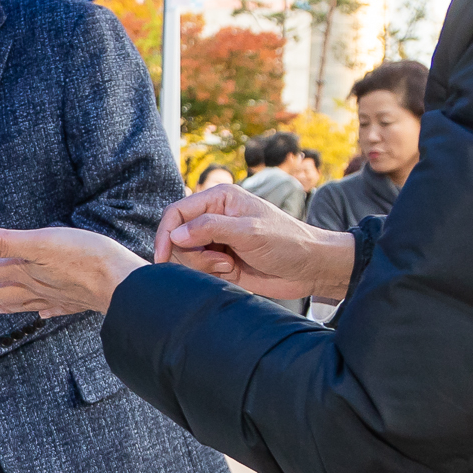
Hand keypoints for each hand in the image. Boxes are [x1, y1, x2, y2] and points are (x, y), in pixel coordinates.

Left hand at [0, 228, 145, 316]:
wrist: (121, 283)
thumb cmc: (84, 258)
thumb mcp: (40, 241)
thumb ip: (3, 243)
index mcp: (23, 272)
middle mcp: (35, 287)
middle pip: (0, 288)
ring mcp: (55, 296)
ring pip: (22, 301)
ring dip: (3, 302)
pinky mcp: (75, 301)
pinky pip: (52, 308)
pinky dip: (42, 310)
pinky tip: (41, 313)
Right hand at [153, 184, 358, 300]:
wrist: (310, 268)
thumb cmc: (287, 242)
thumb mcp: (249, 231)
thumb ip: (210, 228)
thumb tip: (176, 233)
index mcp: (219, 199)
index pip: (177, 212)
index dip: (165, 233)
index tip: (162, 255)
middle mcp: (214, 216)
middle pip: (177, 235)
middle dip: (191, 253)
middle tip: (219, 261)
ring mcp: (216, 239)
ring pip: (185, 254)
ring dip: (201, 265)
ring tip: (228, 265)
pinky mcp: (220, 260)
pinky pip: (197, 268)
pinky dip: (208, 273)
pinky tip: (230, 271)